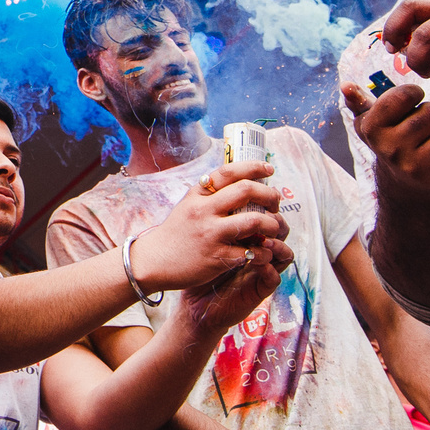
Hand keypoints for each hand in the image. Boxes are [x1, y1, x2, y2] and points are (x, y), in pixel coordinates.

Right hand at [129, 163, 289, 297]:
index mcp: (198, 195)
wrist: (153, 262)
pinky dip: (263, 251)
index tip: (269, 169)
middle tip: (276, 202)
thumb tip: (239, 182)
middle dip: (269, 194)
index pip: (229, 172)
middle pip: (247, 191)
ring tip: (274, 228)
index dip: (254, 167)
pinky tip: (263, 252)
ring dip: (272, 224)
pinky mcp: (217, 257)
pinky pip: (250, 252)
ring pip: (254, 221)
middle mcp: (204, 211)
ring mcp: (211, 234)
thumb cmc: (176, 233)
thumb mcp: (188, 205)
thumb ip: (210, 194)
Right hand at [342, 83, 429, 198]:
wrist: (402, 183)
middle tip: (422, 125)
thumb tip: (345, 86)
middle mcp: (392, 150)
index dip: (414, 93)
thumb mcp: (371, 121)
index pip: (406, 94)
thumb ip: (359, 101)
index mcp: (372, 130)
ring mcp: (416, 168)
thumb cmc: (389, 140)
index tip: (411, 101)